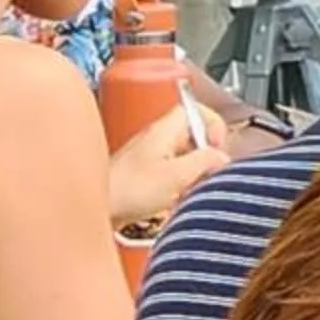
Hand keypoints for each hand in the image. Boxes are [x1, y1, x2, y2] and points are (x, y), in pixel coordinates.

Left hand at [108, 103, 230, 230]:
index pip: (194, 109)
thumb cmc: (126, 191)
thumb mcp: (175, 176)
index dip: (212, 125)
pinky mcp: (142, 174)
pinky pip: (170, 171)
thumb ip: (203, 162)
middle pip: (191, 133)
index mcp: (162, 130)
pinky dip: (179, 182)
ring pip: (182, 154)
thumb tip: (221, 157)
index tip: (217, 147)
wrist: (97, 210)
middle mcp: (154, 138)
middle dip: (205, 153)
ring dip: (192, 170)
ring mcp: (147, 155)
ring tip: (190, 188)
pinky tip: (175, 198)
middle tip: (207, 171)